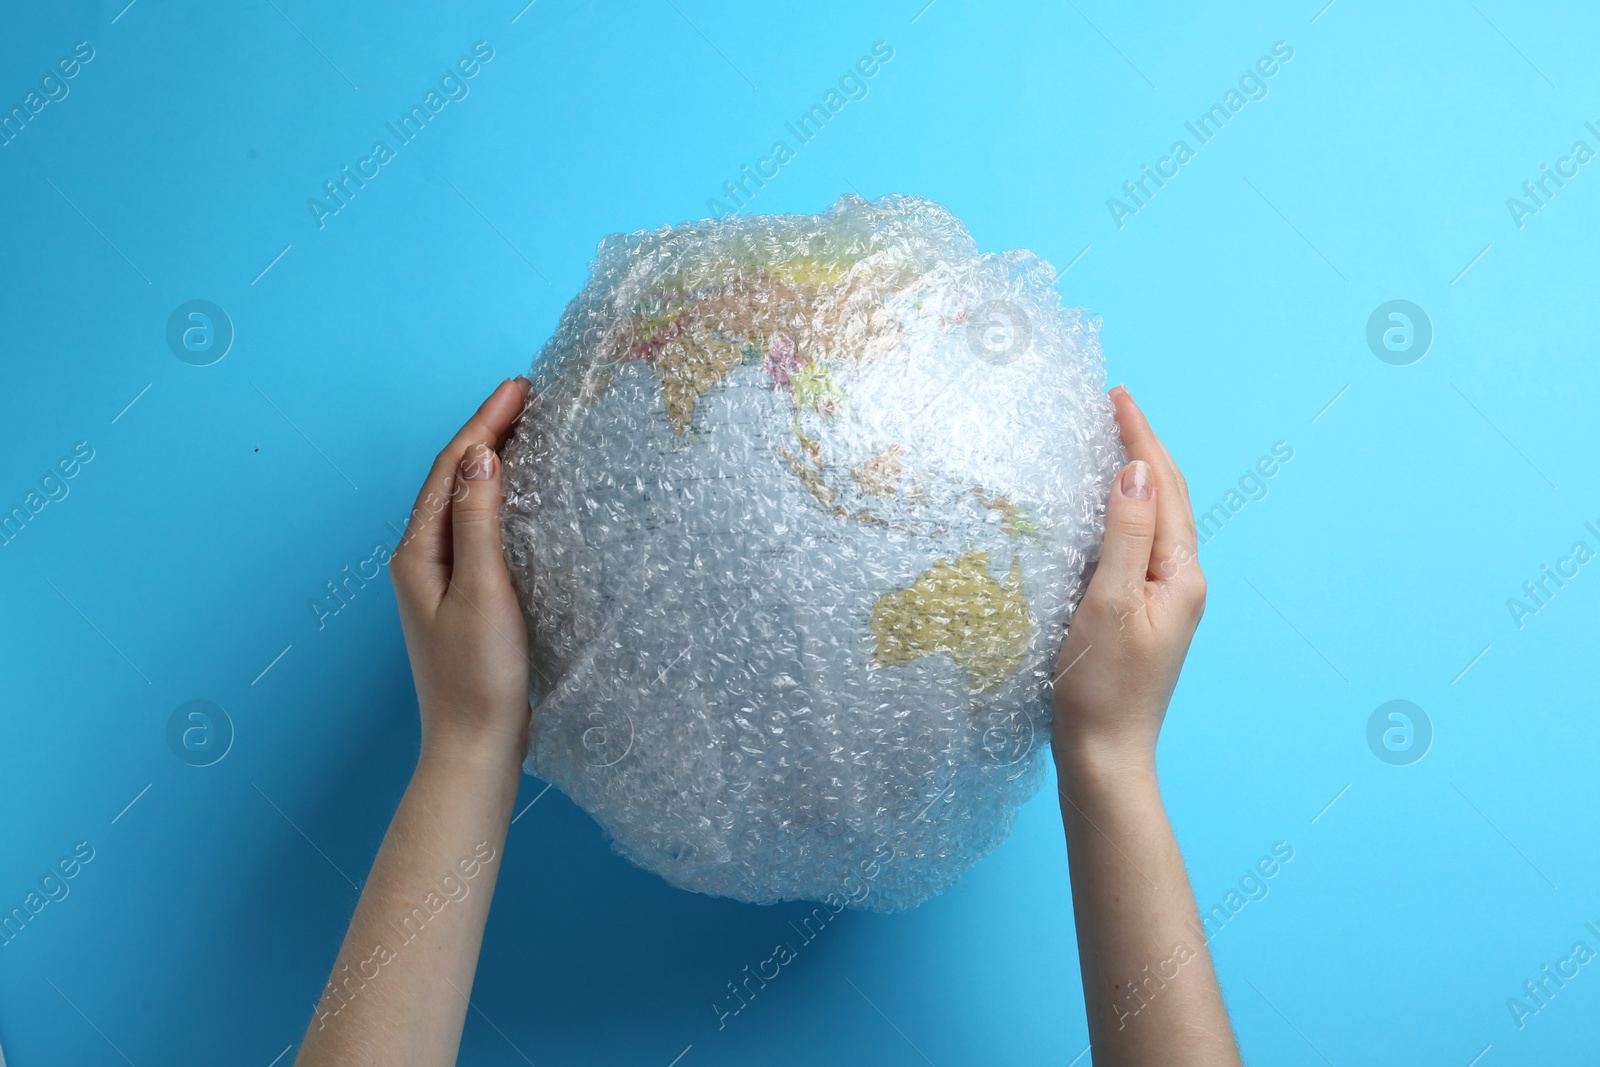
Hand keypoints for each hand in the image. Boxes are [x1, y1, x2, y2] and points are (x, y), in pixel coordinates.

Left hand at [391, 376, 533, 766]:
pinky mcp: (461, 597)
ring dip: (492, 460)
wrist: (473, 746)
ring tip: (526, 428)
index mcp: (418, 552)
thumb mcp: (483, 592)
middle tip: (528, 395)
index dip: (486, 422)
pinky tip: (520, 495)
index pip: (451, 467)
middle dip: (488, 431)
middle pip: (452, 477)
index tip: (521, 386)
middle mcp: (420, 559)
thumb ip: (480, 522)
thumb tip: (483, 458)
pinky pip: (477, 527)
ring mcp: (438, 579)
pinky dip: (498, 498)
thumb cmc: (478, 678)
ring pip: (464, 500)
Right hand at [1052, 385, 1205, 771]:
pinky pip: (1140, 542)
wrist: (1105, 756)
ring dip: (1137, 474)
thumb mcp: (1106, 604)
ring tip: (1111, 438)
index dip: (1139, 436)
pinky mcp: (1144, 612)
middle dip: (1143, 446)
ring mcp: (1165, 597)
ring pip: (1157, 517)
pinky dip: (1125, 509)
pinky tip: (1103, 504)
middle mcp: (1182, 580)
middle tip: (1113, 404)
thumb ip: (1122, 535)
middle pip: (1169, 496)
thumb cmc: (1100, 687)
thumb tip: (1133, 471)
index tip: (1116, 394)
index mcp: (1180, 574)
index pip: (1162, 485)